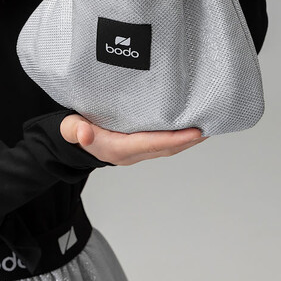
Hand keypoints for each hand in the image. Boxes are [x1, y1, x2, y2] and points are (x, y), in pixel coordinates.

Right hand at [60, 113, 208, 165]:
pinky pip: (162, 143)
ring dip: (187, 141)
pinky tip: (190, 128)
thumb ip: (74, 130)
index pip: (151, 144)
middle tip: (211, 127)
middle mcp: (131, 153)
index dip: (175, 139)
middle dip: (189, 140)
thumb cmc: (73, 130)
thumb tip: (84, 133)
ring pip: (167, 148)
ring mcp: (136, 151)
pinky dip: (179, 138)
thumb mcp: (69, 128)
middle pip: (166, 149)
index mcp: (118, 149)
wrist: (72, 141)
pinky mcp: (138, 146)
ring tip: (208, 127)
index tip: (195, 132)